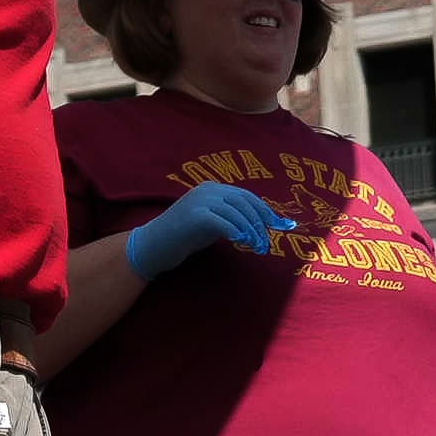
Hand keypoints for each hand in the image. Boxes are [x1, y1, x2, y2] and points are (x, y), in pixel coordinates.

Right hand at [124, 178, 295, 279]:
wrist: (153, 246)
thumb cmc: (184, 237)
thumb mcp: (213, 224)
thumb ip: (233, 219)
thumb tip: (262, 226)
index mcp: (213, 188)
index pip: (247, 196)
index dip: (266, 211)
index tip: (282, 226)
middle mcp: (208, 190)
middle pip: (244, 203)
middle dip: (260, 223)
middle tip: (267, 243)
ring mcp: (200, 201)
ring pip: (236, 213)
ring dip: (251, 231)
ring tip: (258, 247)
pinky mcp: (194, 216)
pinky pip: (223, 222)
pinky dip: (236, 232)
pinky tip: (242, 242)